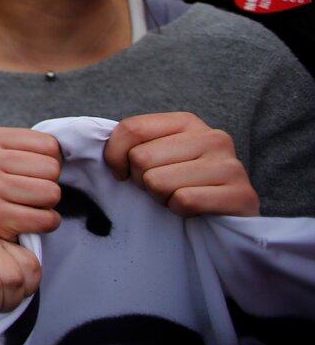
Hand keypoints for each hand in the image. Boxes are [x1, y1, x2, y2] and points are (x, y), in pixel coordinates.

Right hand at [0, 127, 62, 240]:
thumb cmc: (9, 181)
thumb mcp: (16, 153)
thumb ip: (39, 146)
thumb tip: (72, 149)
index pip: (50, 145)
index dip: (52, 160)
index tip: (34, 169)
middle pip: (51, 168)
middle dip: (50, 181)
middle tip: (33, 188)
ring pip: (51, 193)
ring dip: (49, 202)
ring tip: (31, 202)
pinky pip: (46, 220)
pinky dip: (48, 222)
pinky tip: (32, 219)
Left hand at [105, 112, 259, 216]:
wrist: (225, 222)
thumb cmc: (181, 185)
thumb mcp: (155, 157)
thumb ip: (132, 144)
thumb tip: (102, 149)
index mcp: (187, 122)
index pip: (131, 128)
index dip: (115, 156)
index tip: (122, 173)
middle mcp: (213, 137)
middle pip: (141, 158)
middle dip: (143, 181)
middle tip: (163, 188)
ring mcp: (231, 165)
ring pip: (158, 181)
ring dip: (162, 197)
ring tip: (180, 197)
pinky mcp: (242, 195)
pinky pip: (184, 201)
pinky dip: (180, 211)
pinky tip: (195, 210)